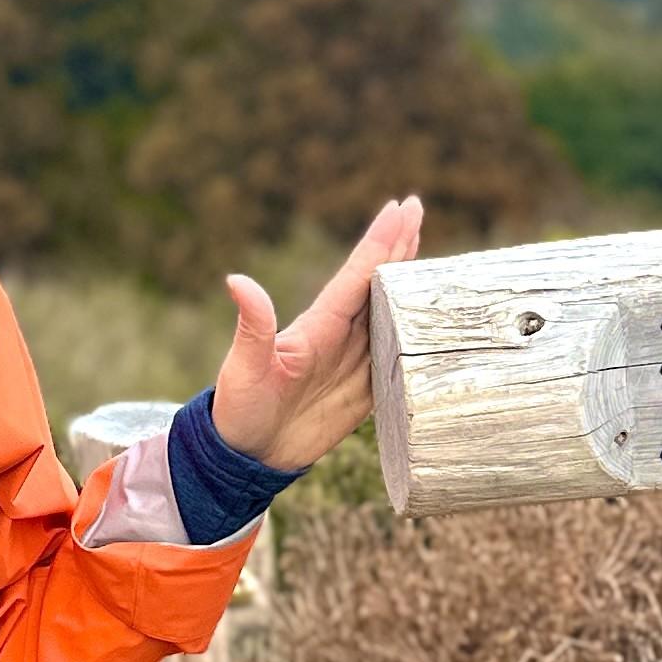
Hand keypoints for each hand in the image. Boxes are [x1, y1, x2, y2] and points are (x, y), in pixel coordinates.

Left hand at [208, 197, 425, 470]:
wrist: (249, 455)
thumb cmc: (241, 410)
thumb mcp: (244, 369)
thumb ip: (252, 327)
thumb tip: (236, 280)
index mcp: (318, 326)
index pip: (356, 275)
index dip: (379, 243)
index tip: (399, 207)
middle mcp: (338, 335)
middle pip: (376, 281)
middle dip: (398, 245)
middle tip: (416, 206)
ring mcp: (353, 359)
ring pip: (389, 309)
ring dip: (407, 277)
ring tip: (423, 243)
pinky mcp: (364, 388)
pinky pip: (396, 352)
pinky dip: (414, 330)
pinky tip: (425, 316)